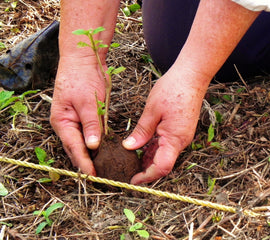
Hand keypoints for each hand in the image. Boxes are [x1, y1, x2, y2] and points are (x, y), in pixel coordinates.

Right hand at [50, 56, 105, 174]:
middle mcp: (67, 124)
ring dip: (92, 155)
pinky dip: (96, 143)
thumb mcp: (88, 103)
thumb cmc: (82, 78)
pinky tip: (105, 151)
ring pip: (83, 143)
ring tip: (104, 168)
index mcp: (62, 122)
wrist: (83, 60)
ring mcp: (75, 121)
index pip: (74, 147)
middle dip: (87, 163)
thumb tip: (92, 147)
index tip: (93, 176)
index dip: (84, 163)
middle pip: (76, 148)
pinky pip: (90, 134)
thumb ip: (91, 125)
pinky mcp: (85, 117)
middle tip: (101, 176)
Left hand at [123, 67, 207, 183]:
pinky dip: (153, 150)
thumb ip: (142, 131)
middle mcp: (181, 141)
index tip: (132, 181)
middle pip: (162, 164)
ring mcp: (181, 136)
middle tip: (126, 170)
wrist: (192, 76)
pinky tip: (141, 147)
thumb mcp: (152, 110)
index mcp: (175, 138)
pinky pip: (166, 146)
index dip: (146, 176)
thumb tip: (129, 147)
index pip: (161, 167)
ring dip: (148, 160)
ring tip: (130, 160)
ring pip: (164, 155)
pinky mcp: (180, 131)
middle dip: (145, 170)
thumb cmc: (173, 89)